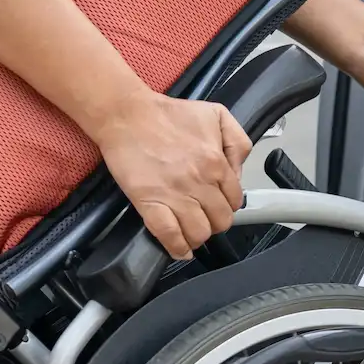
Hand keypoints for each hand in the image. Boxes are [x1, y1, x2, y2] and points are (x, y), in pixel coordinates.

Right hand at [94, 91, 251, 258]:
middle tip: (204, 217)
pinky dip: (177, 248)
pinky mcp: (150, 203)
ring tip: (192, 231)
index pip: (234, 200)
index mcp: (217, 162)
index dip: (227, 205)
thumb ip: (237, 142)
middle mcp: (199, 182)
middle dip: (215, 222)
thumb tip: (237, 172)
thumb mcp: (216, 115)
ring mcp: (174, 195)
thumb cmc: (167, 114)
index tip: (217, 204)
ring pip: (199, 233)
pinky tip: (180, 249)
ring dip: (198, 236)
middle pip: (220, 221)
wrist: (127, 115)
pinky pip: (170, 235)